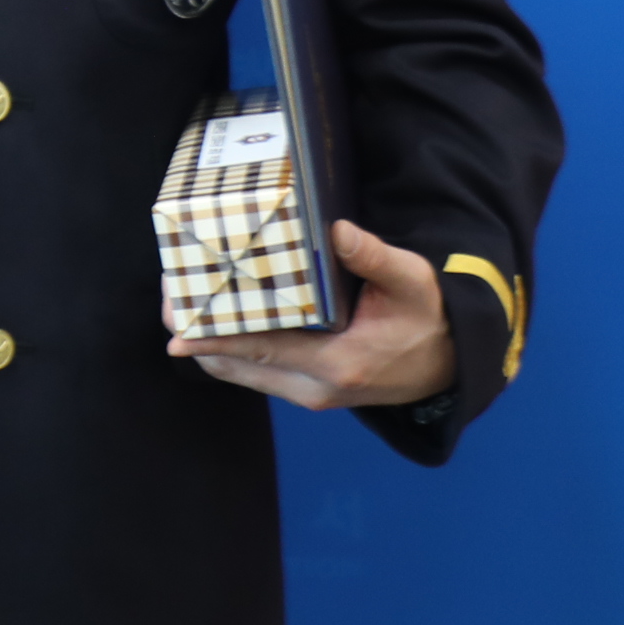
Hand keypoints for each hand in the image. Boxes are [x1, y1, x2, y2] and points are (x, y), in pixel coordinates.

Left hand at [167, 218, 458, 410]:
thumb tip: (336, 231)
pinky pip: (256, 372)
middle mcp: (316, 387)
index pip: (263, 351)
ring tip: (186, 301)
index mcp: (339, 363)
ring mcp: (310, 394)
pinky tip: (218, 316)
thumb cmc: (429, 317)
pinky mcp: (308, 390)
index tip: (177, 331)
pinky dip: (232, 348)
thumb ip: (374, 257)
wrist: (450, 364)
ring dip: (211, 343)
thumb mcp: (412, 282)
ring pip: (241, 373)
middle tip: (173, 297)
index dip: (216, 339)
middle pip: (238, 366)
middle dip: (200, 335)